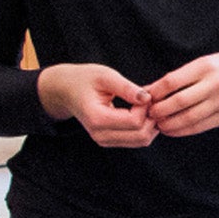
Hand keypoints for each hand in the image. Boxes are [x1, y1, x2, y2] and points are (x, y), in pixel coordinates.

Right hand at [38, 63, 157, 146]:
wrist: (67, 91)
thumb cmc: (85, 80)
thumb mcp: (105, 76)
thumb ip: (126, 88)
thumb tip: (147, 98)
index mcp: (97, 118)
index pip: (134, 121)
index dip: (146, 107)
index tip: (145, 92)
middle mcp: (100, 135)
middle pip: (141, 136)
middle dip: (151, 117)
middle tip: (149, 99)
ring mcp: (104, 141)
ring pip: (141, 141)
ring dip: (149, 123)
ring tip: (144, 104)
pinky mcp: (110, 141)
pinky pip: (136, 140)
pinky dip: (144, 127)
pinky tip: (140, 111)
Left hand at [143, 50, 218, 136]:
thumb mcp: (207, 62)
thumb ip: (182, 76)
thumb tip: (152, 89)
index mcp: (206, 66)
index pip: (172, 82)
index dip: (155, 92)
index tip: (145, 97)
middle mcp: (214, 84)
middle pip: (178, 102)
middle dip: (159, 110)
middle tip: (148, 114)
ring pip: (188, 118)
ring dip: (169, 124)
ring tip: (158, 124)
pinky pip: (200, 126)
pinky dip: (183, 130)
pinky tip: (172, 130)